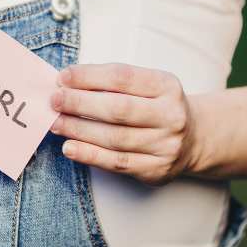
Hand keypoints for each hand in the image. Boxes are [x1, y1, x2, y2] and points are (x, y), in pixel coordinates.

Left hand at [51, 63, 201, 185]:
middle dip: (80, 103)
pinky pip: (117, 163)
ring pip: (114, 138)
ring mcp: (166, 145)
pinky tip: (70, 147)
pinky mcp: (156, 170)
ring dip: (79, 130)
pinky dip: (90, 155)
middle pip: (118, 109)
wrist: (193, 139)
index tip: (62, 77)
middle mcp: (171, 116)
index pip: (122, 77)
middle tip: (54, 101)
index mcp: (167, 86)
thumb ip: (112, 83)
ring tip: (55, 123)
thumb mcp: (146, 86)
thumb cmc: (156, 107)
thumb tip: (67, 84)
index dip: (89, 77)